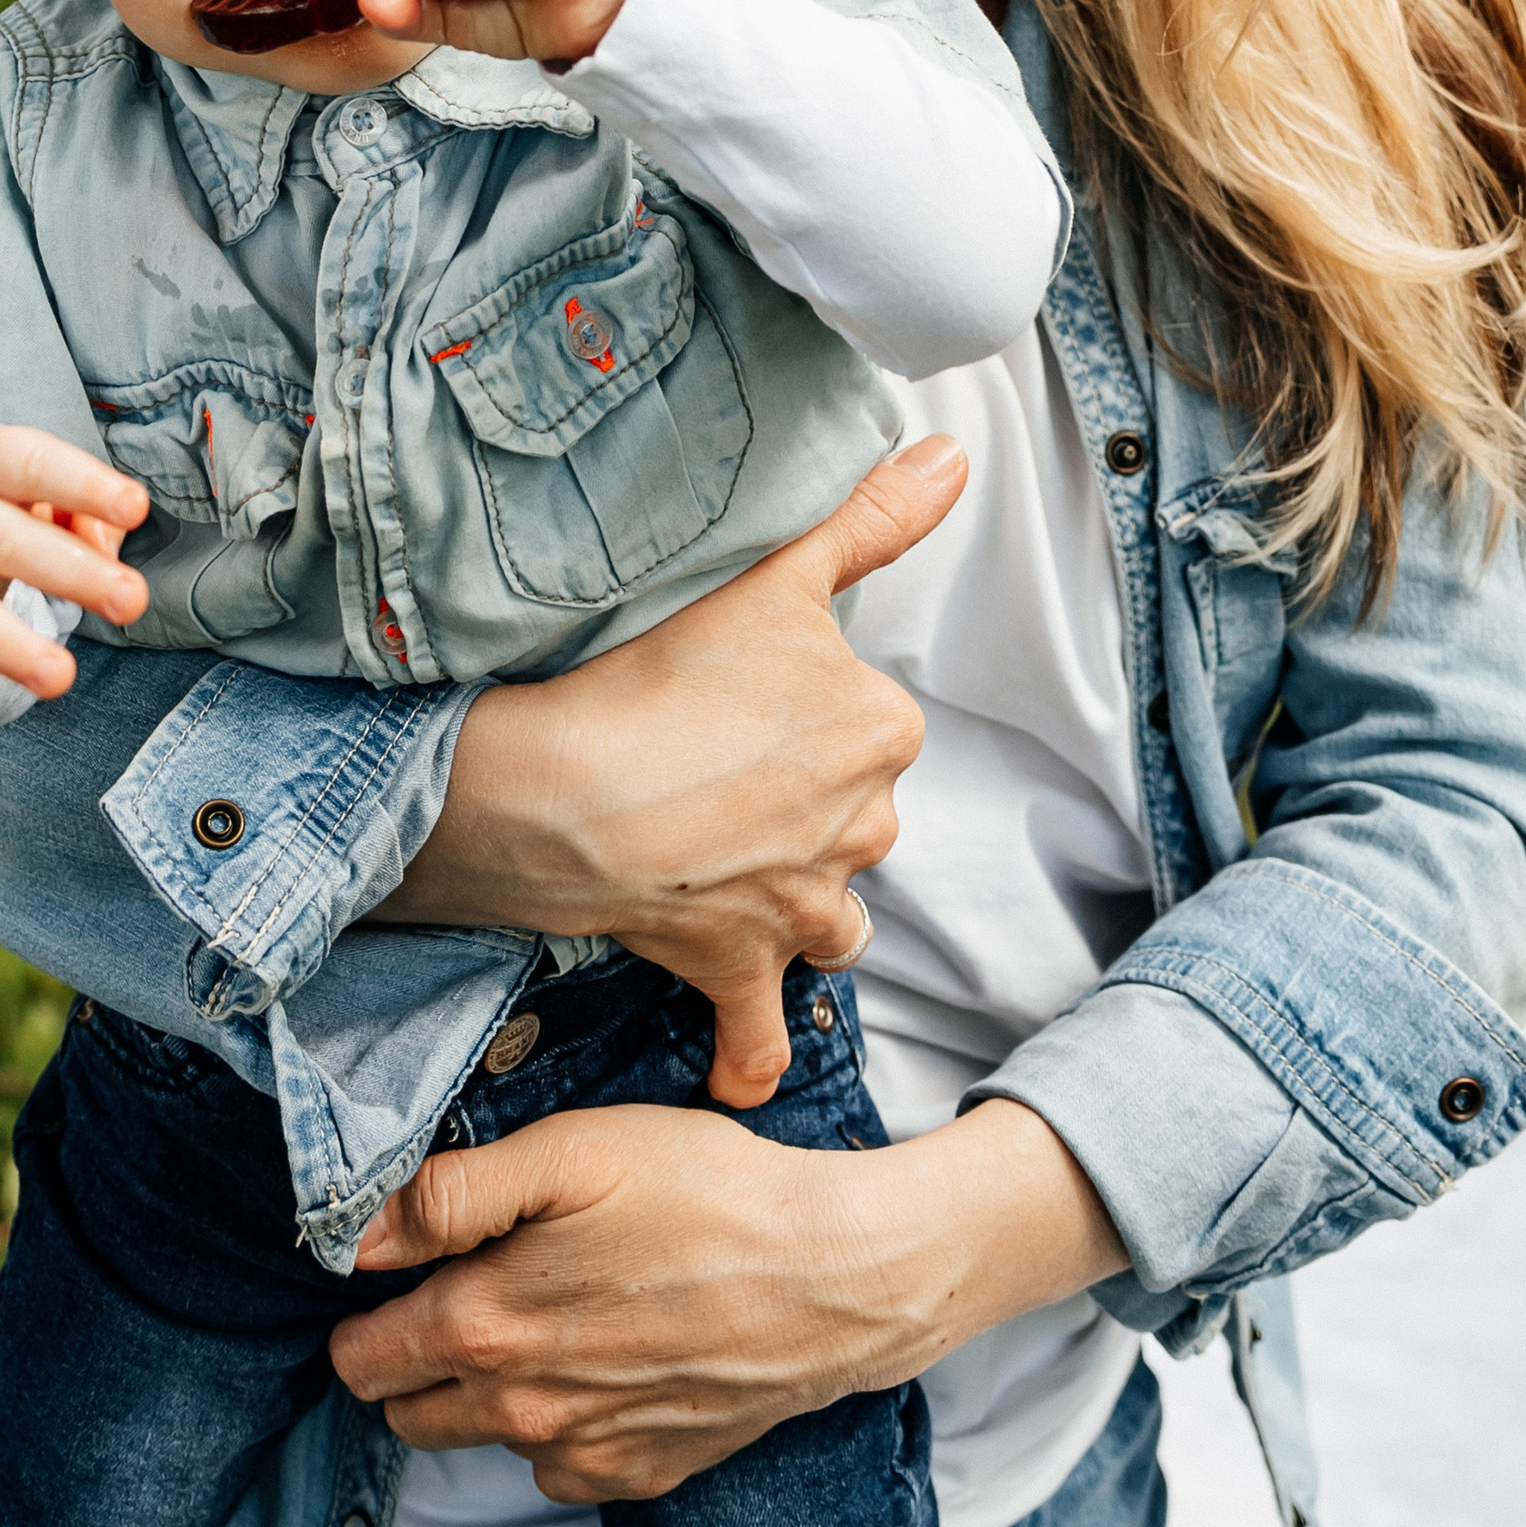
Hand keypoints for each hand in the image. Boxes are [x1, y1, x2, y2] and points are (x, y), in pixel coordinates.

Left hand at [329, 1092, 1123, 1502]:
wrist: (831, 1277)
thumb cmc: (704, 1194)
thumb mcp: (575, 1152)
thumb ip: (455, 1193)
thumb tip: (363, 1234)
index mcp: (486, 1326)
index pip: (364, 1358)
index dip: (365, 1313)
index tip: (397, 1274)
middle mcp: (521, 1411)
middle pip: (408, 1413)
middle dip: (410, 1359)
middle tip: (464, 1288)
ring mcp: (582, 1454)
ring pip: (481, 1440)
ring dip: (483, 1392)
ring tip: (541, 1315)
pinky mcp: (638, 1474)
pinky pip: (560, 1466)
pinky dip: (560, 1423)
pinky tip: (603, 1357)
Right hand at [369, 435, 967, 1104]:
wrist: (570, 789)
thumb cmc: (664, 671)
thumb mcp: (776, 570)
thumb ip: (872, 515)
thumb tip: (954, 457)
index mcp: (882, 732)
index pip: (869, 721)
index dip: (807, 710)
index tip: (745, 697)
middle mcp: (863, 827)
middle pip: (850, 815)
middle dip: (800, 804)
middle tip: (715, 769)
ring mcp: (804, 907)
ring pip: (829, 916)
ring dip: (797, 906)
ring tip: (733, 875)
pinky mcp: (742, 967)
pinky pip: (762, 1034)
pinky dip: (755, 1051)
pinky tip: (745, 1069)